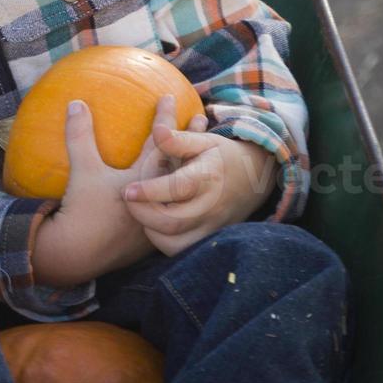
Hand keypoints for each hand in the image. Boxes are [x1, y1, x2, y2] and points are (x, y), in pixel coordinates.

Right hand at [33, 94, 179, 284]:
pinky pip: (171, 212)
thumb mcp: (82, 169)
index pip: (158, 142)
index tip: (170, 97)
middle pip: (178, 163)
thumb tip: (75, 102)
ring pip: (178, 189)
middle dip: (189, 140)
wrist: (79, 253)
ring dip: (186, 169)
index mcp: (142, 178)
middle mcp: (156, 197)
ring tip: (196, 155)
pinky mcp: (150, 235)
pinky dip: (178, 199)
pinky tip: (181, 195)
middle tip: (201, 119)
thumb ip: (80, 135)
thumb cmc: (82, 209)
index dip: (164, 118)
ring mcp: (156, 217)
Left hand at [123, 121, 276, 255]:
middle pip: (172, 223)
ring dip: (151, 231)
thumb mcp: (203, 141)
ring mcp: (212, 226)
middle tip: (129, 199)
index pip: (178, 188)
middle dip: (143, 214)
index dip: (150, 192)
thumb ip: (177, 139)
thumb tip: (156, 132)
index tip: (127, 190)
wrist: (254, 177)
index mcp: (207, 178)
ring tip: (142, 212)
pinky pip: (182, 251)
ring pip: (175, 244)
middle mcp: (211, 206)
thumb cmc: (220, 155)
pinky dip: (163, 243)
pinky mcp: (209, 238)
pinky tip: (155, 225)